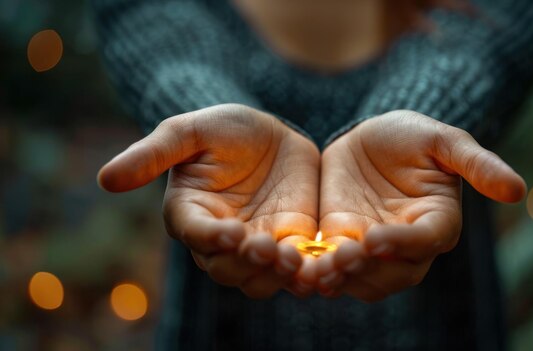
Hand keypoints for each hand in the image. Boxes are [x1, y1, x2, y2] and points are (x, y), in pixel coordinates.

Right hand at [98, 104, 319, 297]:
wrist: (272, 133)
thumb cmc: (225, 130)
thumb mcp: (190, 131)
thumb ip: (153, 154)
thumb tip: (104, 179)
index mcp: (190, 214)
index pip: (195, 235)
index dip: (212, 238)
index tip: (234, 231)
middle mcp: (219, 238)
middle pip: (226, 268)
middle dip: (247, 262)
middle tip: (269, 248)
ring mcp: (255, 245)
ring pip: (259, 279)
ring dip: (276, 276)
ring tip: (296, 261)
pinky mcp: (289, 244)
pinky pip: (294, 270)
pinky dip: (305, 274)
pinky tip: (322, 270)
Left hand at [316, 110, 525, 301]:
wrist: (368, 138)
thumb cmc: (411, 136)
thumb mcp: (443, 140)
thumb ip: (476, 164)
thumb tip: (518, 190)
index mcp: (437, 222)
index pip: (426, 242)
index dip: (403, 244)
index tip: (375, 238)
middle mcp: (407, 245)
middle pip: (394, 273)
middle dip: (367, 269)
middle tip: (341, 258)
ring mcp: (373, 249)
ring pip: (362, 279)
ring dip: (340, 279)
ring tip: (315, 271)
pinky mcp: (342, 244)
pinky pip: (332, 268)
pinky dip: (317, 274)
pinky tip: (297, 271)